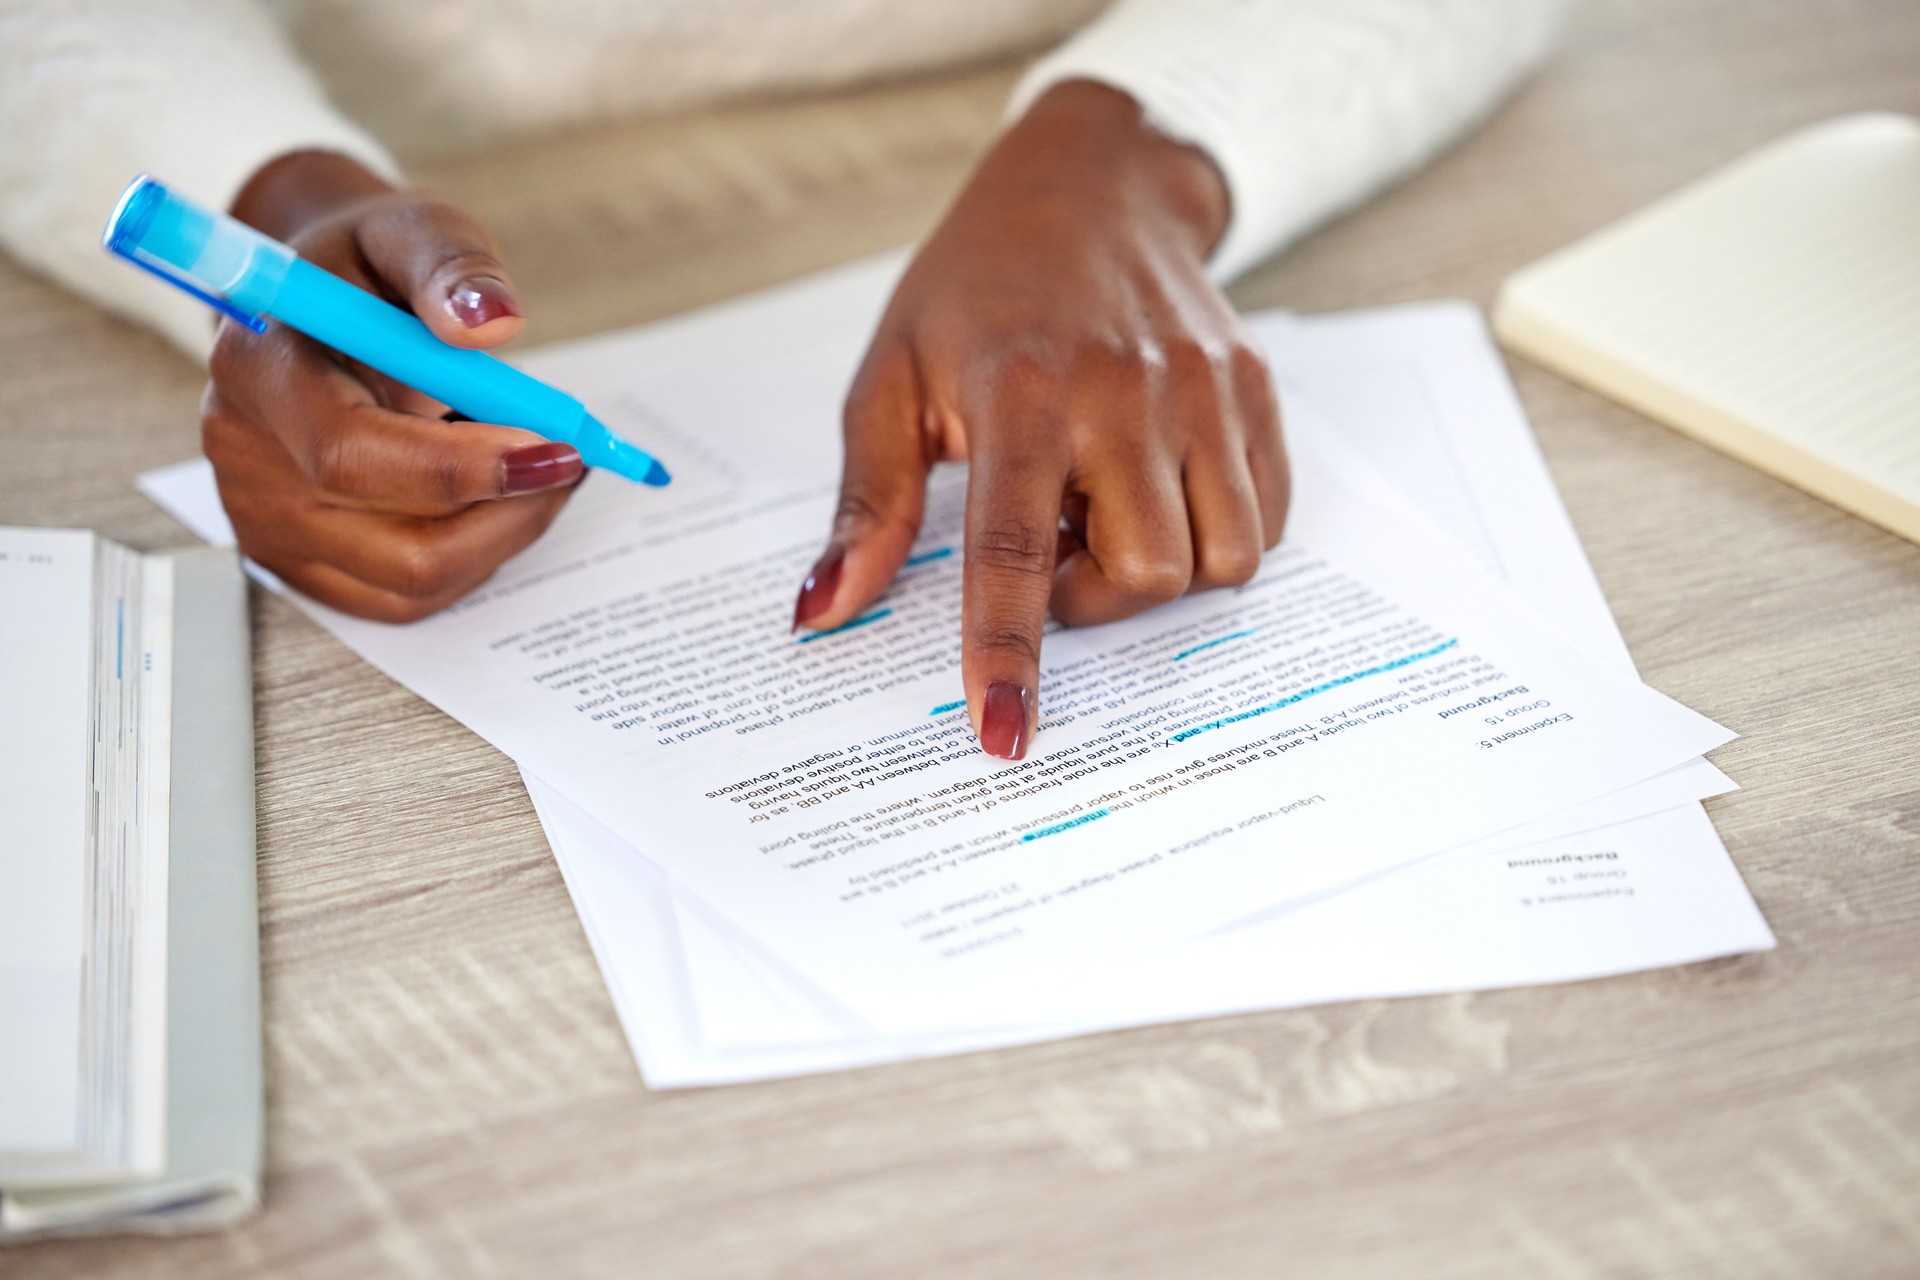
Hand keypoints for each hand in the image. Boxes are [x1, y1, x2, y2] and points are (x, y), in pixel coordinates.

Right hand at [202, 150, 581, 622]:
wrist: (313, 301)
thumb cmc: (366, 265)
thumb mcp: (412, 228)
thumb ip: (452, 266)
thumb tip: (491, 322)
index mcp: (260, 369)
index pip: (352, 454)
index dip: (463, 468)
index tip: (555, 451)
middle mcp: (248, 459)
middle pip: (399, 538)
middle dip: (511, 507)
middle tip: (572, 456)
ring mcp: (266, 521)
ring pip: (416, 579)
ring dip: (503, 530)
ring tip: (536, 464)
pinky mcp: (297, 561)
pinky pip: (407, 596)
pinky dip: (474, 555)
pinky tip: (493, 498)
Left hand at [791, 82, 1288, 758]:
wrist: (1093, 184)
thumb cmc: (977, 289)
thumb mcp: (891, 376)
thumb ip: (865, 501)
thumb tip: (823, 612)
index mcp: (1021, 392)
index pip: (1013, 550)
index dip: (1007, 651)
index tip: (1003, 733)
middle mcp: (1128, 392)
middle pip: (1144, 572)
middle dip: (1095, 598)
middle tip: (1052, 544)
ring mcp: (1205, 390)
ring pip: (1222, 557)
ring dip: (1160, 570)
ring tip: (1105, 509)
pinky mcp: (1254, 392)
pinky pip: (1265, 520)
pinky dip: (1215, 536)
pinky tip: (1157, 489)